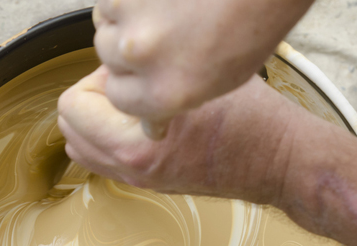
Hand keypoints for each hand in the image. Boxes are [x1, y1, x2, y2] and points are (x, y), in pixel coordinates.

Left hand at [57, 66, 299, 202]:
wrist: (278, 160)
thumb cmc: (252, 119)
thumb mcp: (196, 78)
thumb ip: (148, 70)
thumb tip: (120, 61)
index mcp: (137, 145)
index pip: (73, 105)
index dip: (98, 78)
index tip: (130, 74)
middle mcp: (132, 168)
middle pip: (70, 125)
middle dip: (91, 98)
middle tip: (128, 86)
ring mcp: (139, 179)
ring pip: (81, 146)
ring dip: (95, 119)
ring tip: (133, 105)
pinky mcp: (150, 183)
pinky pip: (102, 160)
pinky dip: (106, 137)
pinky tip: (140, 122)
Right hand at [92, 0, 310, 122]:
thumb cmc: (251, 22)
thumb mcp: (221, 82)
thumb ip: (175, 102)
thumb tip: (151, 124)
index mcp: (166, 91)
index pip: (119, 97)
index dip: (131, 83)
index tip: (143, 72)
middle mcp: (141, 56)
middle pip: (109, 58)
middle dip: (127, 49)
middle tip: (159, 33)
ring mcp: (127, 14)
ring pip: (104, 24)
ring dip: (123, 19)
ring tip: (161, 10)